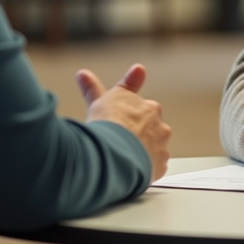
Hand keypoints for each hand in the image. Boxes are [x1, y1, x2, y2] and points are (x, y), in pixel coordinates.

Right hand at [77, 63, 171, 180]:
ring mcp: (160, 144)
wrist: (115, 150)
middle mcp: (158, 124)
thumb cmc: (107, 123)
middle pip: (150, 128)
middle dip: (137, 134)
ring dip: (143, 152)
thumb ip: (92, 88)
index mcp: (148, 106)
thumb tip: (82, 73)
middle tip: (119, 142)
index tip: (142, 108)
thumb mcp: (98, 101)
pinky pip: (155, 166)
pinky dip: (145, 168)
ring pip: (154, 148)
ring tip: (124, 158)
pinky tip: (131, 170)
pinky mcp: (160, 164)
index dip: (138, 111)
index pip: (146, 106)